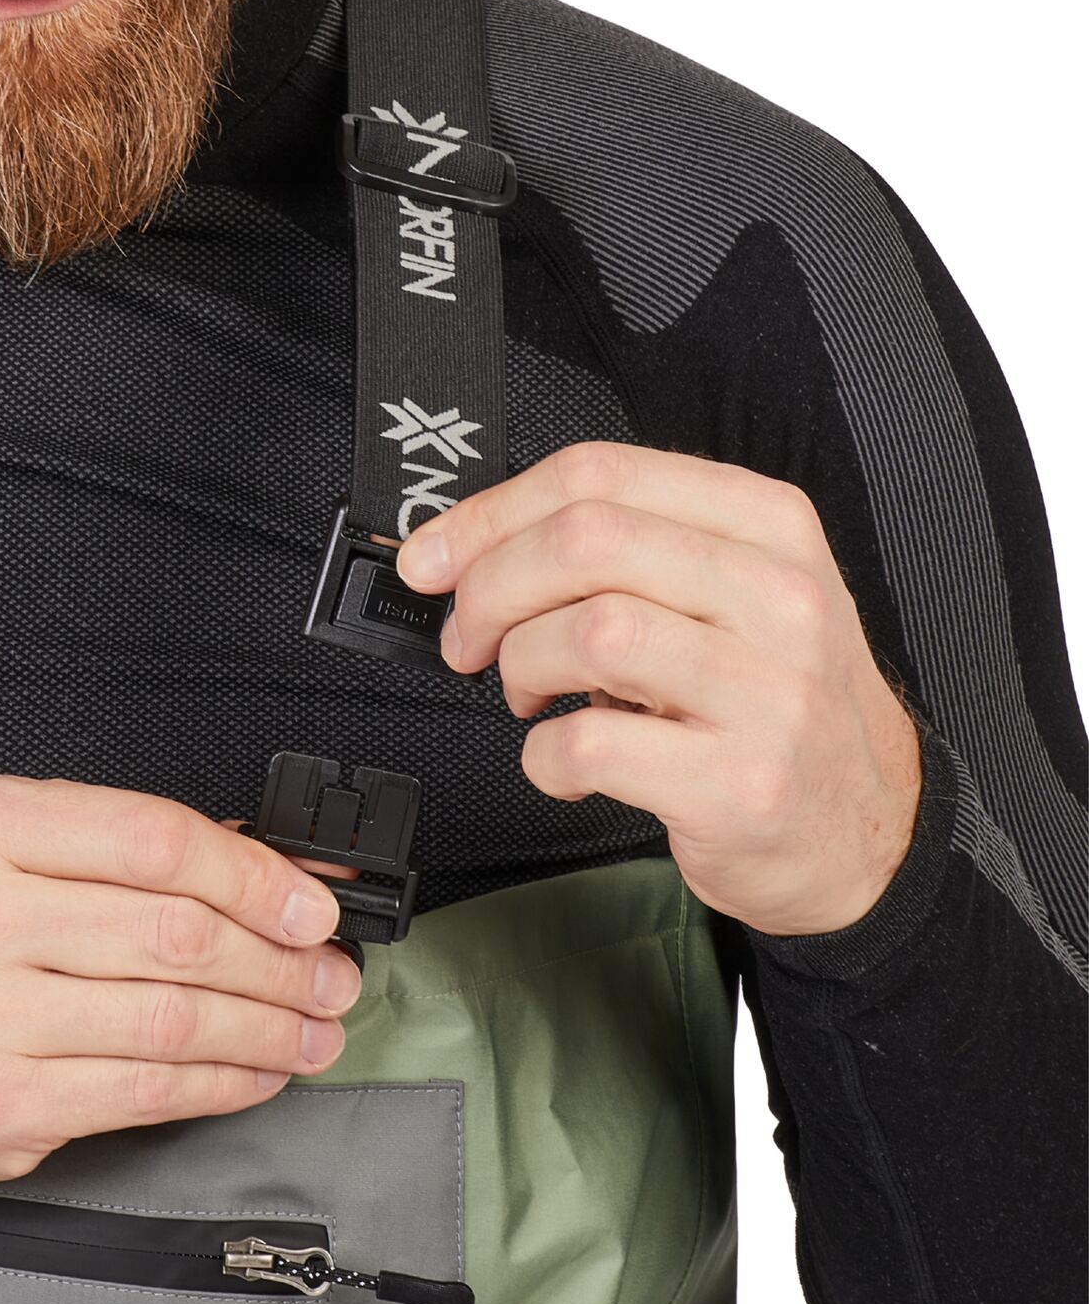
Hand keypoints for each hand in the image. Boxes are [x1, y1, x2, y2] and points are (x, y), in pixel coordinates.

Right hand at [0, 777, 365, 1185]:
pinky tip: (257, 1071)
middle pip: (175, 934)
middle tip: (330, 976)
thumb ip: (129, 852)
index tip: (313, 906)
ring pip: (172, 1018)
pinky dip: (221, 1082)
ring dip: (267, 1028)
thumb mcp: (9, 853)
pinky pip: (145, 1089)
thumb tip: (277, 873)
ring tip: (313, 1029)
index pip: (154, 841)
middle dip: (280, 961)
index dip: (256, 876)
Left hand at [395, 440, 923, 938]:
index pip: (602, 474)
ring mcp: (768, 692)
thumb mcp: (736, 594)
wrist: (869, 829)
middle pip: (585, 541)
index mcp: (769, 526)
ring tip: (527, 693)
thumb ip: (631, 550)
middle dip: (490, 587)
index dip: (491, 512)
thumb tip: (474, 544)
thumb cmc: (776, 703)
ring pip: (588, 632)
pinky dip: (544, 755)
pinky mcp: (740, 784)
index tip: (435, 556)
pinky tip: (563, 759)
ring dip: (520, 665)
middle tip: (468, 635)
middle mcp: (778, 597)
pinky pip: (593, 744)